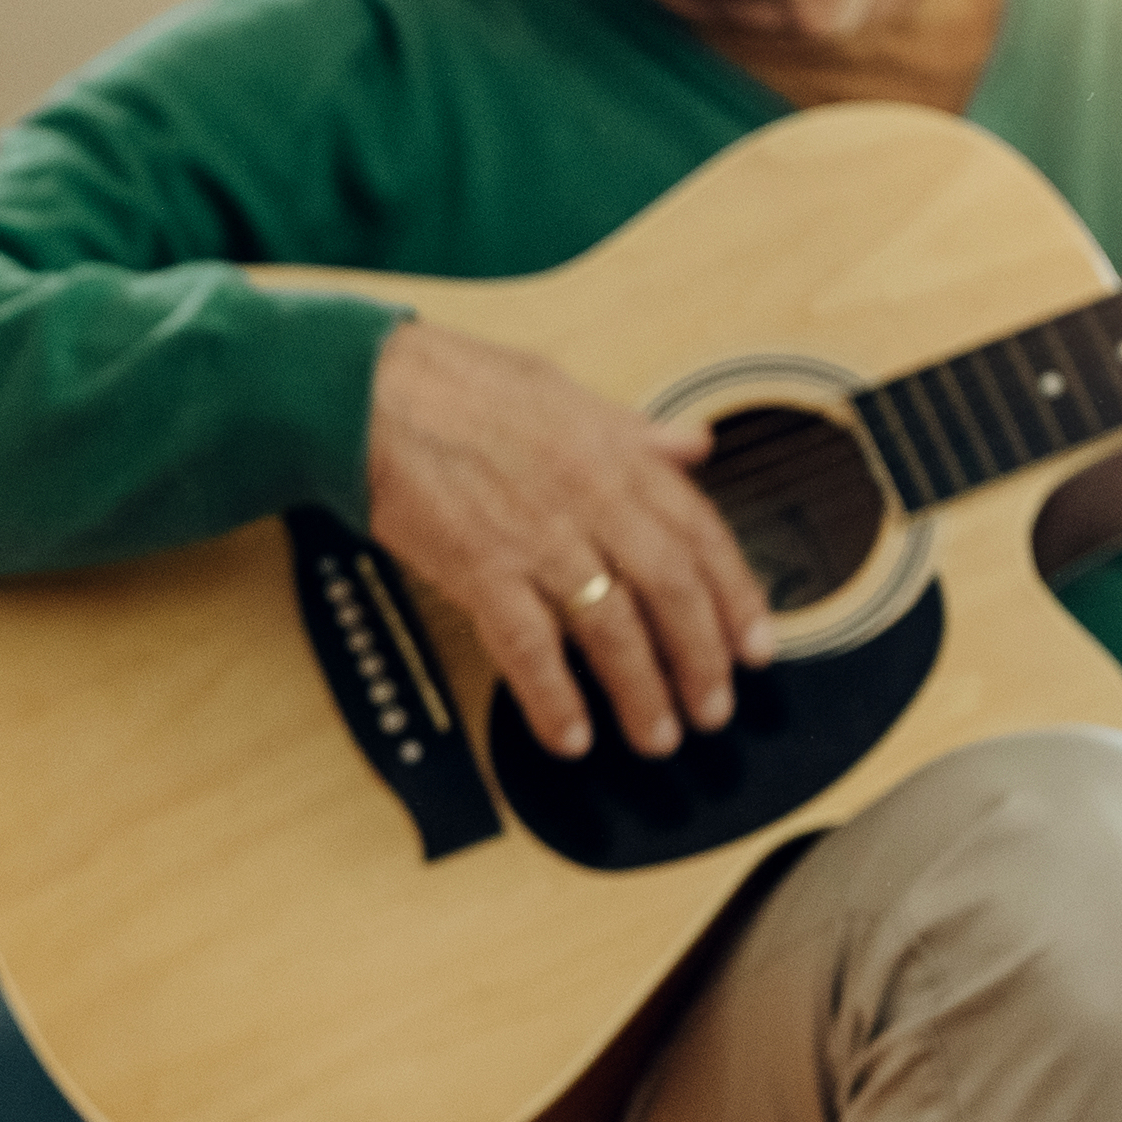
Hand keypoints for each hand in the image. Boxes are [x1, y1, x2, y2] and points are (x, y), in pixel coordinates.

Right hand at [365, 321, 774, 761]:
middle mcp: (588, 496)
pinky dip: (553, 697)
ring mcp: (537, 536)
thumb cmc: (454, 385)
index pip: (700, 533)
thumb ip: (634, 430)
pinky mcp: (479, 568)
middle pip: (670, 590)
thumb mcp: (563, 390)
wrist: (366, 390)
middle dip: (701, 658)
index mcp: (615, 453)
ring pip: (612, 627)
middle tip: (713, 708)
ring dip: (640, 692)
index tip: (754, 645)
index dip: (737, 597)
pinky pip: (529, 646)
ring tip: (655, 736)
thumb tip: (693, 446)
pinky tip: (568, 734)